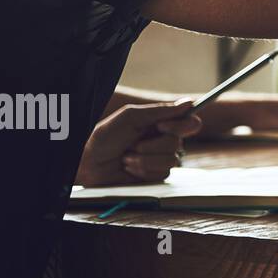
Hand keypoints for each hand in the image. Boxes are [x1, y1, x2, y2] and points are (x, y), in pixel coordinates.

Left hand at [76, 101, 202, 186]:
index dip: (181, 125)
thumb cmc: (105, 137)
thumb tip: (189, 103)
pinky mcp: (155, 175)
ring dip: (144, 160)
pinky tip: (129, 168)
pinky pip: (162, 174)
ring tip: (127, 158)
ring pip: (171, 160)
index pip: (190, 122)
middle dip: (152, 146)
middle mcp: (164, 140)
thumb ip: (160, 110)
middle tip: (133, 145)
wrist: (88, 163)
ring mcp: (160, 158)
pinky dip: (142, 171)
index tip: (161, 126)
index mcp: (161, 123)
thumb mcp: (131, 117)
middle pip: (178, 143)